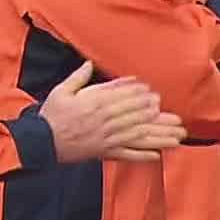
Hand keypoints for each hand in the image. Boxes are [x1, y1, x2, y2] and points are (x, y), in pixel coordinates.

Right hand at [40, 61, 186, 162]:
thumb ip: (78, 77)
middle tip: (177, 117)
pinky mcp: (105, 152)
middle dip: (158, 117)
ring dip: (159, 137)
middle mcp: (105, 121)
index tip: (156, 95)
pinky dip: (142, 156)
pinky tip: (158, 155)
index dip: (142, 96)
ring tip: (177, 137)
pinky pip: (127, 155)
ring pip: (138, 136)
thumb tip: (90, 63)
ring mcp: (107, 138)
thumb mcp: (62, 91)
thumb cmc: (52, 115)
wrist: (41, 142)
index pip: (124, 98)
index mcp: (95, 103)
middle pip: (137, 116)